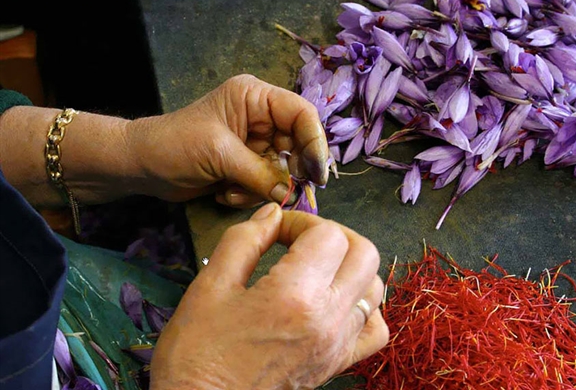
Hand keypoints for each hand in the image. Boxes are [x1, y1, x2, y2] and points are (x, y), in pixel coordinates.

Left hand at [129, 74, 329, 205]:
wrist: (140, 166)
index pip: (301, 113)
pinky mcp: (245, 165)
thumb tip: (292, 194)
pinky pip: (265, 183)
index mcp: (255, 97)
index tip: (317, 175)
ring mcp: (253, 142)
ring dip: (262, 186)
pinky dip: (249, 193)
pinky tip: (223, 192)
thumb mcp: (220, 154)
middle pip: (297, 144)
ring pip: (282, 169)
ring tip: (232, 189)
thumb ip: (260, 173)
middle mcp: (259, 116)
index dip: (314, 142)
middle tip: (282, 193)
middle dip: (287, 172)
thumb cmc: (175, 145)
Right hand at [150, 204, 388, 389]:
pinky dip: (364, 308)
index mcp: (296, 295)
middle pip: (364, 253)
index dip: (301, 222)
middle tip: (298, 241)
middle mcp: (328, 319)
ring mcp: (337, 345)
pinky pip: (375, 330)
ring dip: (349, 266)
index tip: (273, 232)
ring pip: (374, 287)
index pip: (327, 234)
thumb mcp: (210, 285)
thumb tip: (273, 213)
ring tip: (313, 268)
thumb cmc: (197, 353)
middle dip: (333, 235)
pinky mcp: (337, 366)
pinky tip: (334, 302)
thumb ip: (245, 239)